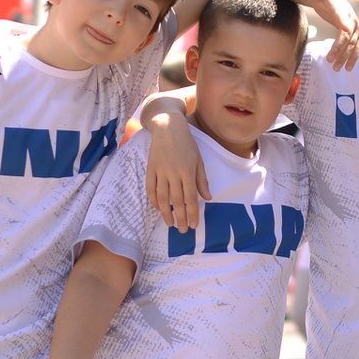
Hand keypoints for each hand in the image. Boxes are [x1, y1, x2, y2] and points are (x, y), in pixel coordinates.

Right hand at [145, 107, 207, 231]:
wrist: (168, 127)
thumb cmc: (187, 144)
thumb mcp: (199, 160)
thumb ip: (202, 180)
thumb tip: (208, 198)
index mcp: (187, 172)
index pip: (191, 198)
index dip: (192, 213)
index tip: (194, 225)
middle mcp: (173, 173)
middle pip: (176, 201)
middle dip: (180, 218)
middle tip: (183, 230)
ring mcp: (160, 172)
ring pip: (162, 198)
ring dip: (166, 213)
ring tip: (170, 224)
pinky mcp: (150, 169)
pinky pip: (150, 189)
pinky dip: (153, 201)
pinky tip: (158, 209)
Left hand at [304, 0, 358, 69]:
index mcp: (341, 10)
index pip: (342, 17)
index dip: (343, 24)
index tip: (343, 29)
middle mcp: (351, 19)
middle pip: (348, 36)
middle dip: (340, 49)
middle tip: (329, 61)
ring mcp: (356, 28)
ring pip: (354, 45)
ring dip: (347, 57)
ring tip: (336, 68)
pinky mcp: (357, 35)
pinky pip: (357, 48)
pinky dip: (353, 58)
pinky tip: (347, 68)